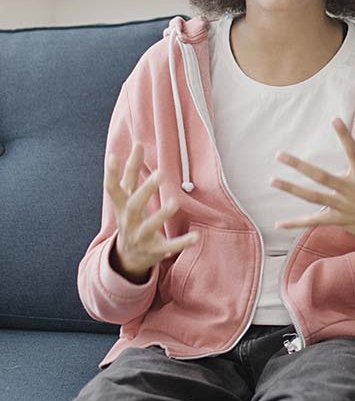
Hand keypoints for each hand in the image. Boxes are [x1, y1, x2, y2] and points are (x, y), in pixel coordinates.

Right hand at [105, 142, 197, 282]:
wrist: (127, 258)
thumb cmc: (130, 218)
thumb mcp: (127, 198)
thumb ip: (132, 173)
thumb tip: (137, 142)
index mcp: (122, 206)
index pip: (114, 187)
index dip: (113, 172)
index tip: (114, 155)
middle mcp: (128, 221)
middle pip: (134, 204)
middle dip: (146, 190)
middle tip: (160, 173)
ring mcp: (141, 236)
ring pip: (150, 226)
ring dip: (161, 214)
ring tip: (174, 202)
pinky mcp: (155, 250)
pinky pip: (170, 246)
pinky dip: (182, 242)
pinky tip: (196, 236)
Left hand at [270, 113, 354, 263]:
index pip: (354, 152)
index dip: (344, 136)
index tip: (334, 119)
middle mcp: (351, 192)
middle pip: (322, 177)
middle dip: (300, 166)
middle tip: (280, 155)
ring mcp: (343, 207)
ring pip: (313, 198)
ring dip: (292, 189)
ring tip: (272, 180)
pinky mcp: (338, 220)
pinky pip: (314, 222)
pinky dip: (296, 223)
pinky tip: (278, 223)